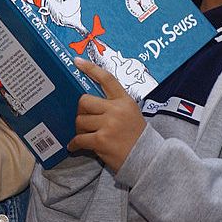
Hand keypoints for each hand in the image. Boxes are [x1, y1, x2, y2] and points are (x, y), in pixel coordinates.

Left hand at [67, 57, 145, 172]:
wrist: (148, 159)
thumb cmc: (136, 136)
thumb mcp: (130, 113)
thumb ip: (113, 105)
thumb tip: (87, 102)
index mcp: (124, 101)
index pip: (106, 79)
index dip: (90, 68)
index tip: (77, 61)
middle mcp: (116, 110)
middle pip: (84, 101)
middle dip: (81, 111)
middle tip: (84, 120)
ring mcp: (109, 125)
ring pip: (80, 120)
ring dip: (79, 129)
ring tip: (85, 135)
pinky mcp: (102, 140)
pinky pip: (79, 139)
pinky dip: (75, 144)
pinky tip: (74, 146)